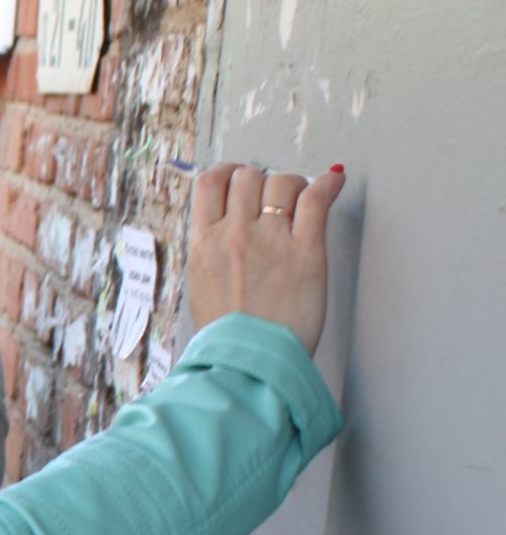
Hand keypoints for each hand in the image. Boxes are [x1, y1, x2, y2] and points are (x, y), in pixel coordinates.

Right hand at [187, 163, 342, 353]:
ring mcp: (271, 239)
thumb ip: (211, 253)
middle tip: (270, 194)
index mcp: (203, 242)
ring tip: (298, 198)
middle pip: (246, 175)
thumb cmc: (225, 334)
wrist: (248, 361)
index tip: (236, 178)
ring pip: (282, 181)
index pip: (209, 182)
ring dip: (290, 184)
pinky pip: (317, 199)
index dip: (225, 173)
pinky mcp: (306, 251)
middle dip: (259, 180)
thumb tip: (223, 231)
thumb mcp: (200, 286)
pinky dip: (328, 183)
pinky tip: (333, 180)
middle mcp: (234, 233)